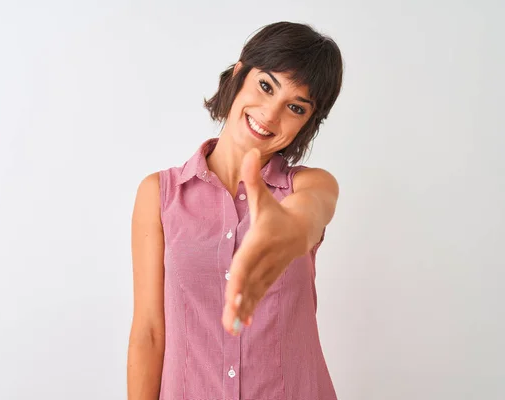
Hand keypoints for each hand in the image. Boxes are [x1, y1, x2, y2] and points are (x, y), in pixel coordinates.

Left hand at [222, 148, 305, 334]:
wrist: (305, 224)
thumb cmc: (278, 210)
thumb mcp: (263, 195)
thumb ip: (253, 177)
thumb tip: (249, 152)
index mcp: (262, 240)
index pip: (246, 262)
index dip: (238, 280)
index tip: (231, 297)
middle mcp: (266, 258)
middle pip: (250, 284)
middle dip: (240, 304)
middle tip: (229, 324)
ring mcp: (270, 269)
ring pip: (256, 293)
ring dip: (244, 311)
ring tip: (232, 330)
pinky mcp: (270, 275)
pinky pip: (260, 294)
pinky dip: (251, 308)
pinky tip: (241, 324)